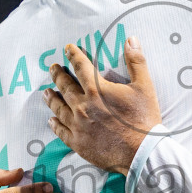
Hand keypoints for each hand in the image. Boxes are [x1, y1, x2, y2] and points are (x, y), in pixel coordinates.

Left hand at [44, 38, 161, 174]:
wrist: (141, 153)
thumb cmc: (144, 119)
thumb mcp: (144, 86)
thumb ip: (136, 62)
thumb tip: (131, 39)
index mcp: (97, 90)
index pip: (81, 67)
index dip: (74, 56)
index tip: (67, 49)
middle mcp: (83, 106)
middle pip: (65, 86)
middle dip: (58, 75)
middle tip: (53, 68)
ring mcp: (78, 125)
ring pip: (59, 108)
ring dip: (52, 98)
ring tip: (46, 92)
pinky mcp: (79, 143)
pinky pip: (62, 131)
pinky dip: (55, 124)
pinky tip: (51, 120)